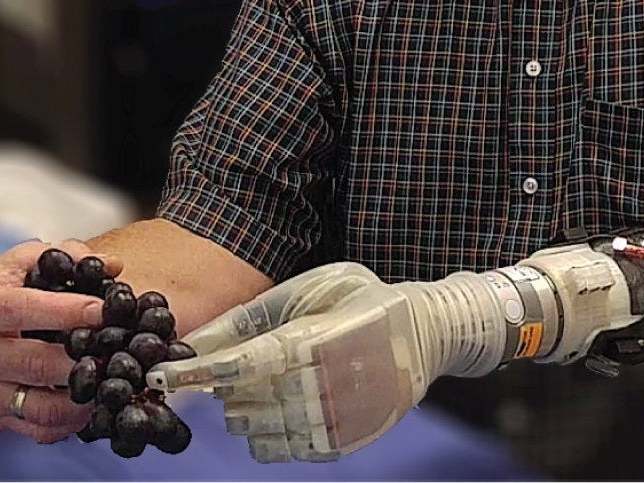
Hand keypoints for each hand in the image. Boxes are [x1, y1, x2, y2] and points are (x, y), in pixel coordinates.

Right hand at [0, 239, 121, 442]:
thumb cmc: (13, 289)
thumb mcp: (29, 263)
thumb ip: (66, 256)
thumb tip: (112, 266)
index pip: (16, 308)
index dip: (61, 310)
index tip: (101, 311)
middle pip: (32, 363)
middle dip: (82, 360)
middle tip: (120, 353)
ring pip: (38, 405)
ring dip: (83, 396)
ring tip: (114, 381)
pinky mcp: (5, 413)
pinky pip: (39, 427)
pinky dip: (72, 421)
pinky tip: (97, 402)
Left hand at [149, 263, 426, 461]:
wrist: (426, 333)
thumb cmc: (361, 299)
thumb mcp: (308, 288)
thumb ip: (249, 317)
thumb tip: (193, 339)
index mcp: (314, 341)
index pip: (240, 365)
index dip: (194, 374)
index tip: (155, 379)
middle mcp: (323, 387)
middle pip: (243, 401)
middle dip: (223, 386)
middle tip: (238, 363)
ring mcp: (336, 421)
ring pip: (258, 432)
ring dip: (246, 409)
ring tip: (269, 380)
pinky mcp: (344, 443)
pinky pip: (284, 451)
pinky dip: (269, 433)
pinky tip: (284, 404)